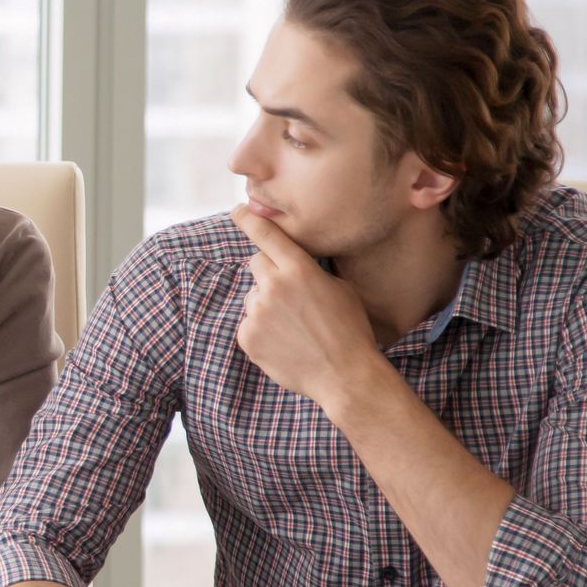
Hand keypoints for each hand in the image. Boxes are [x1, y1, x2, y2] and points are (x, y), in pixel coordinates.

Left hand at [231, 205, 379, 403]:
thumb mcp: (338, 288)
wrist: (345, 375)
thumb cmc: (349, 329)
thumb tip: (289, 261)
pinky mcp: (246, 336)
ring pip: (253, 296)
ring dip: (266, 305)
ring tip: (294, 326)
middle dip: (269, 272)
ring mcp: (257, 313)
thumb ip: (308, 270)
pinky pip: (248, 323)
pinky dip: (261, 330)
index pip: (266, 234)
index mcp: (299, 270)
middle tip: (290, 293)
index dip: (249, 219)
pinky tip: (284, 342)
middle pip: (256, 263)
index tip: (238, 211)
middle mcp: (273, 287)